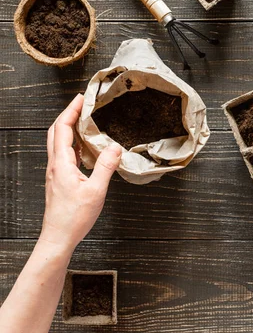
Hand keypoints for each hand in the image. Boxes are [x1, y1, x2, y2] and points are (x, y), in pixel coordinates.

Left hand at [41, 94, 121, 252]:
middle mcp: (55, 165)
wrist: (58, 237)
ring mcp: (56, 172)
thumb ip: (105, 166)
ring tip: (84, 120)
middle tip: (81, 104)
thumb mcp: (96, 191)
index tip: (81, 98)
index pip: (62, 128)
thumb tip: (115, 147)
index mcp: (61, 163)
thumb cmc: (73, 218)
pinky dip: (73, 142)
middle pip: (56, 131)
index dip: (71, 110)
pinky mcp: (60, 179)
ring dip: (69, 127)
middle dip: (67, 114)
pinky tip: (84, 146)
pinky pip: (64, 154)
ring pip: (58, 142)